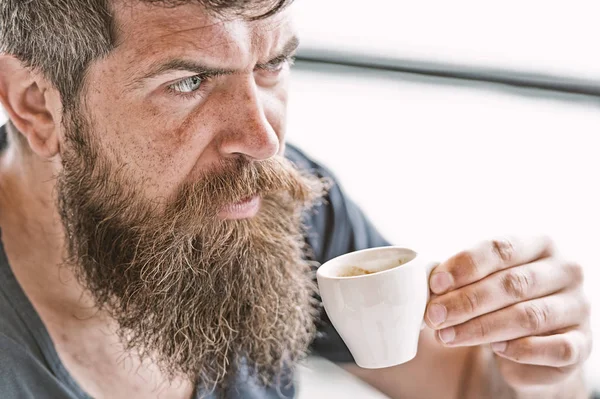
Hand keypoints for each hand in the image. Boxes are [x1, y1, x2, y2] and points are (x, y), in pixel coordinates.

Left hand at [425, 236, 591, 389]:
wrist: (536, 341)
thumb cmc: (502, 299)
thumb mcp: (485, 280)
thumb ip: (463, 279)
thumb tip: (432, 288)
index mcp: (539, 245)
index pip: (501, 249)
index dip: (465, 265)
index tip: (435, 284)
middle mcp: (565, 270)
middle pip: (512, 284)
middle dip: (466, 301)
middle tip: (434, 315)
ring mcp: (578, 306)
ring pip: (528, 316)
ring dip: (482, 328)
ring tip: (448, 335)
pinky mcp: (583, 343)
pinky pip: (554, 348)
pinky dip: (522, 350)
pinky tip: (497, 350)